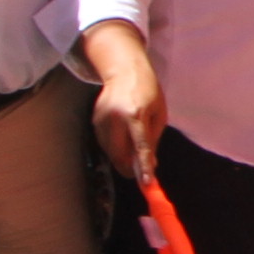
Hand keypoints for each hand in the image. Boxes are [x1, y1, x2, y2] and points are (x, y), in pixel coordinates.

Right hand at [90, 63, 163, 184]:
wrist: (124, 71)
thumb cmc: (148, 91)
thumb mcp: (159, 114)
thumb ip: (153, 140)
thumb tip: (149, 165)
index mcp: (137, 114)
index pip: (140, 146)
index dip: (143, 166)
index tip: (146, 183)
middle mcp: (116, 117)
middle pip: (119, 154)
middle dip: (128, 168)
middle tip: (138, 174)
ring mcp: (102, 119)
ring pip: (110, 151)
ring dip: (121, 158)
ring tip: (131, 151)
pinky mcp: (94, 120)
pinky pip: (104, 143)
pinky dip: (114, 148)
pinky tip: (121, 139)